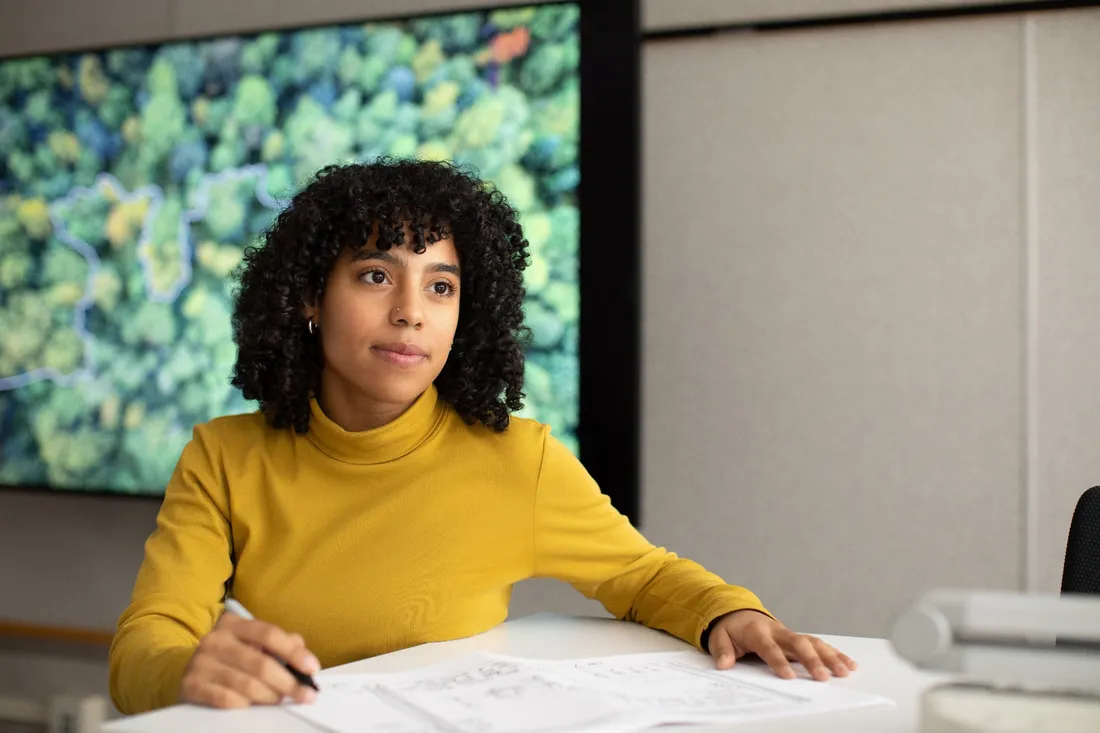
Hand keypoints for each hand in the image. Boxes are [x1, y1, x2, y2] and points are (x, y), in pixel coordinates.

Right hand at [180, 612, 320, 708]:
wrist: (186, 671)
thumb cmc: (229, 658)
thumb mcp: (252, 643)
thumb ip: (280, 644)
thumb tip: (304, 656)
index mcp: (233, 624)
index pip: (269, 634)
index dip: (294, 652)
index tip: (312, 668)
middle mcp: (215, 640)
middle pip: (261, 663)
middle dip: (288, 682)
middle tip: (304, 694)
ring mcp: (200, 663)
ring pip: (246, 684)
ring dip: (270, 696)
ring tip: (280, 700)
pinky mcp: (191, 686)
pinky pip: (226, 699)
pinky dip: (245, 704)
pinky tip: (253, 705)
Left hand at [706, 610, 856, 681]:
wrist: (740, 613)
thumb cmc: (732, 628)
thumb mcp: (720, 636)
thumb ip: (722, 650)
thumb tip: (724, 664)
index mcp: (757, 631)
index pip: (769, 647)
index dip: (778, 661)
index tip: (789, 676)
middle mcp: (778, 631)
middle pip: (798, 644)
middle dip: (812, 660)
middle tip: (823, 677)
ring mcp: (791, 634)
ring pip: (814, 643)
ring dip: (829, 657)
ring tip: (843, 671)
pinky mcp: (799, 638)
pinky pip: (819, 644)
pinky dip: (835, 653)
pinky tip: (849, 664)